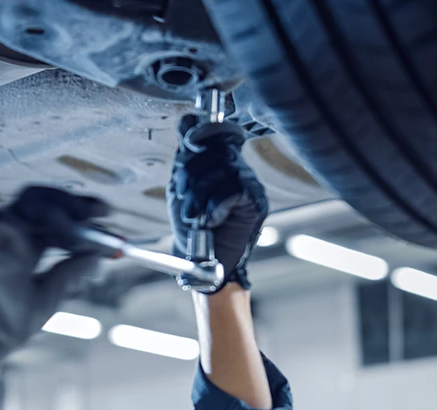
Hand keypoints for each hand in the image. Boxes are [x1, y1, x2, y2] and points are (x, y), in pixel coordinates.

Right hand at [0, 187, 107, 392]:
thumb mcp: (46, 298)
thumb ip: (70, 274)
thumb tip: (98, 256)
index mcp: (25, 251)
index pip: (56, 223)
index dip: (82, 218)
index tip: (107, 219)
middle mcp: (12, 239)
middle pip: (48, 204)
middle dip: (78, 205)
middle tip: (102, 211)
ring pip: (34, 200)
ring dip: (65, 207)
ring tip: (86, 225)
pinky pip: (20, 212)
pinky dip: (48, 217)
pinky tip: (68, 236)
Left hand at [167, 115, 268, 291]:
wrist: (203, 262)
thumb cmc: (191, 227)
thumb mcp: (181, 188)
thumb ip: (185, 158)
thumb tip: (188, 120)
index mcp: (218, 161)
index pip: (216, 130)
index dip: (203, 131)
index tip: (189, 142)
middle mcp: (236, 167)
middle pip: (214, 149)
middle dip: (190, 175)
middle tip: (183, 200)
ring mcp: (249, 182)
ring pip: (223, 168)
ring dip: (200, 196)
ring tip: (193, 217)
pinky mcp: (256, 200)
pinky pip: (234, 189)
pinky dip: (216, 206)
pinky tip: (210, 221)